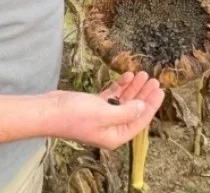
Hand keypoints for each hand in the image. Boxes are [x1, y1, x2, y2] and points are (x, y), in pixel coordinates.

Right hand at [46, 71, 163, 150]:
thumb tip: (143, 107)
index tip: (161, 91)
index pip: (140, 120)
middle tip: (154, 80)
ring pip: (124, 101)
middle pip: (134, 110)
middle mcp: (111, 128)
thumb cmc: (74, 115)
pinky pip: (112, 96)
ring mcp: (102, 116)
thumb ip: (127, 111)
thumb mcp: (105, 113)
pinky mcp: (94, 106)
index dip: (152, 105)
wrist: (49, 111)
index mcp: (116, 135)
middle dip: (144, 94)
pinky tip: (126, 76)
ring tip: (142, 74)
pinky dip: (119, 86)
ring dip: (133, 88)